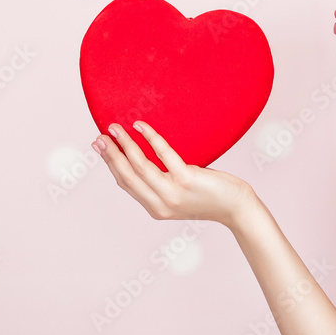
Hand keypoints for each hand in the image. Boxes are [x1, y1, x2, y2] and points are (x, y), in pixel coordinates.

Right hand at [92, 121, 255, 227]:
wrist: (236, 207)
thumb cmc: (210, 195)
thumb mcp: (179, 192)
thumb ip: (162, 181)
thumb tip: (145, 156)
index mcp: (156, 208)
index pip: (126, 183)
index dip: (111, 164)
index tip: (101, 147)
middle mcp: (161, 203)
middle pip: (127, 175)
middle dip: (110, 154)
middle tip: (100, 135)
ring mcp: (173, 193)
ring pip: (140, 165)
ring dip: (124, 144)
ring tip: (114, 128)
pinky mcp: (187, 179)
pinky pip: (163, 154)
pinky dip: (149, 138)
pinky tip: (141, 126)